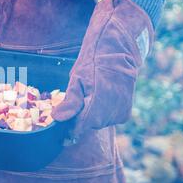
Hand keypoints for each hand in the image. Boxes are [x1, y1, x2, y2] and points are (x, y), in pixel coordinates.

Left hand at [52, 0, 153, 140]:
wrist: (119, 52)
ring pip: (97, 123)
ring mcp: (121, 114)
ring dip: (89, 115)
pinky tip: (98, 98)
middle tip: (77, 99)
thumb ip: (69, 102)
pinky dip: (99, 113)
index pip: (79, 127)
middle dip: (79, 118)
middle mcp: (112, 113)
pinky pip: (106, 120)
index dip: (67, 129)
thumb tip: (57, 118)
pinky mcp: (125, 114)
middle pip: (87, 125)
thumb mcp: (77, 79)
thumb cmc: (94, 63)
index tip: (59, 131)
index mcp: (99, 105)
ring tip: (89, 95)